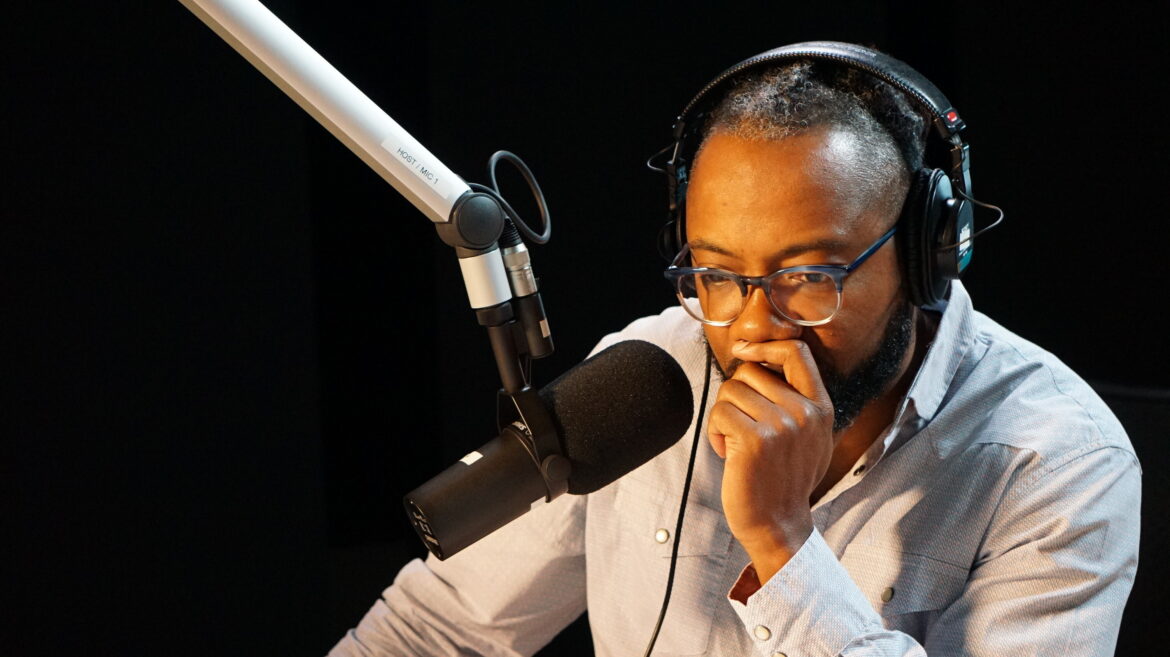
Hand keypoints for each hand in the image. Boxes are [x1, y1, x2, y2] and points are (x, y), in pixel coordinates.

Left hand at [708, 340, 834, 582]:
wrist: (778, 525)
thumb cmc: (783, 479)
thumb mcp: (807, 437)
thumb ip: (795, 400)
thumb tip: (756, 358)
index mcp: (820, 407)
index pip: (797, 351)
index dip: (764, 346)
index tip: (744, 355)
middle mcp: (805, 413)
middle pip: (750, 370)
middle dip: (735, 393)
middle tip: (739, 426)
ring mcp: (782, 426)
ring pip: (730, 389)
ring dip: (722, 415)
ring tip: (735, 443)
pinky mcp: (756, 440)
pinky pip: (719, 411)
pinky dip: (714, 431)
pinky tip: (727, 453)